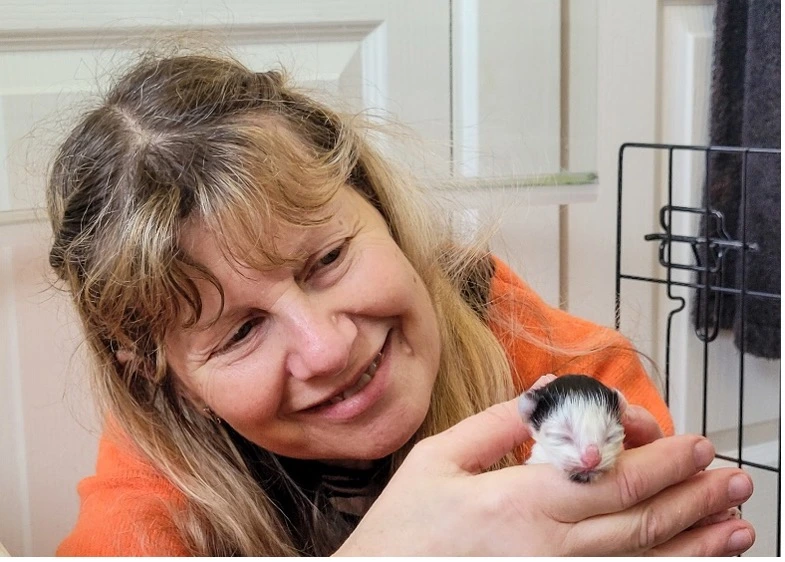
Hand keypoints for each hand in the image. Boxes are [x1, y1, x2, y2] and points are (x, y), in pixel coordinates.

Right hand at [335, 398, 754, 555]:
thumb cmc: (403, 529)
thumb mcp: (438, 458)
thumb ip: (499, 424)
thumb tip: (547, 394)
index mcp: (518, 499)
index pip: (611, 474)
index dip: (661, 458)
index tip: (690, 442)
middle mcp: (546, 546)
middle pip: (638, 517)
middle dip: (693, 496)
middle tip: (730, 479)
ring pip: (640, 560)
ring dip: (695, 543)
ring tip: (736, 527)